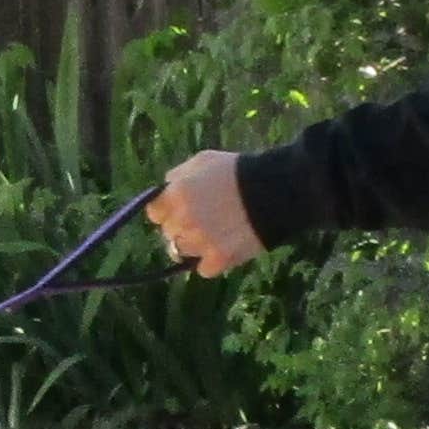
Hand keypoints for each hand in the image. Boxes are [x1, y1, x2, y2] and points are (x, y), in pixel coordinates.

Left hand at [146, 147, 262, 276]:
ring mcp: (200, 243)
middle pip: (168, 232)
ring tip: (214, 233)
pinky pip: (203, 268)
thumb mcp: (204, 160)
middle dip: (181, 226)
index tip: (178, 208)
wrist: (275, 191)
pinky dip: (211, 261)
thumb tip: (166, 187)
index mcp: (177, 195)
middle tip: (203, 218)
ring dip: (193, 244)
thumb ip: (179, 175)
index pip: (154, 212)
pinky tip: (223, 247)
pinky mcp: (219, 260)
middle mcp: (184, 221)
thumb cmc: (238, 170)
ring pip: (182, 251)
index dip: (166, 210)